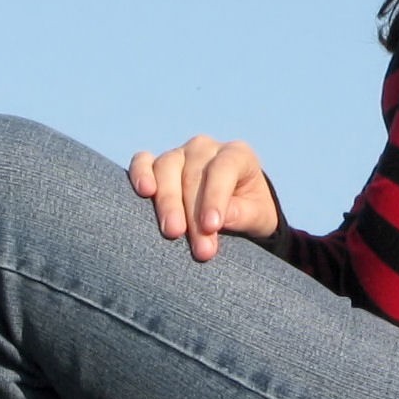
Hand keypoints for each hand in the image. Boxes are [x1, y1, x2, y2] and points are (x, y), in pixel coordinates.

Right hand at [127, 136, 283, 262]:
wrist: (236, 207)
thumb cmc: (249, 210)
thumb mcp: (258, 216)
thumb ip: (243, 214)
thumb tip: (222, 218)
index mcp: (236, 154)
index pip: (222, 170)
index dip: (215, 197)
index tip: (211, 226)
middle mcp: (206, 149)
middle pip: (193, 176)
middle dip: (193, 215)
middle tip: (199, 250)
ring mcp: (180, 154)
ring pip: (167, 168)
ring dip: (167, 202)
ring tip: (172, 232)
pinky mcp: (157, 164)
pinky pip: (143, 161)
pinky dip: (140, 173)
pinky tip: (144, 191)